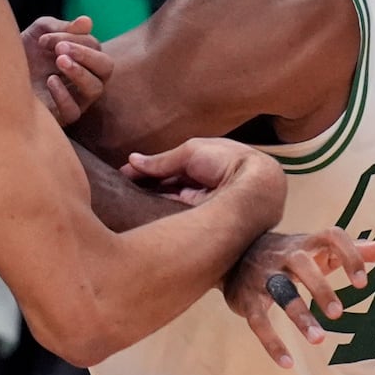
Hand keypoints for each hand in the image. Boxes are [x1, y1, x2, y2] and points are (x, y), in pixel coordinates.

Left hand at [23, 14, 110, 126]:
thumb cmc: (24, 52)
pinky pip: (73, 111)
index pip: (95, 47)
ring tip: (59, 61)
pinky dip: (64, 95)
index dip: (75, 38)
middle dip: (86, 55)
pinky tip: (49, 81)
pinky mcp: (61, 116)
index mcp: (83, 58)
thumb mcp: (41, 32)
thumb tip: (87, 21)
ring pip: (95, 88)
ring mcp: (75, 98)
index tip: (45, 39)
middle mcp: (84, 78)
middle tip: (60, 49)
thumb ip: (62, 27)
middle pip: (106, 67)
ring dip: (80, 72)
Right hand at [124, 136, 286, 218]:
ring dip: (149, 199)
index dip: (146, 171)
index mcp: (205, 165)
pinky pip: (174, 216)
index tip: (123, 175)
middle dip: (145, 187)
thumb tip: (132, 161)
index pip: (168, 169)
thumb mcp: (191, 152)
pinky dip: (157, 211)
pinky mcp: (201, 223)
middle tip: (120, 188)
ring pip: (169, 202)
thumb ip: (162, 160)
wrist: (254, 186)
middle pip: (167, 187)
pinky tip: (137, 211)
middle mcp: (202, 187)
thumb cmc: (230, 161)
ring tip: (124, 199)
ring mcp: (201, 206)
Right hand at [225, 228, 374, 367]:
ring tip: (319, 340)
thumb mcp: (322, 250)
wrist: (235, 254)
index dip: (349, 256)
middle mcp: (285, 255)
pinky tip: (288, 363)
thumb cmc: (292, 254)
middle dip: (320, 288)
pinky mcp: (247, 300)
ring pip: (280, 292)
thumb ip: (359, 250)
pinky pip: (258, 321)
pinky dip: (272, 343)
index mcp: (308, 243)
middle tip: (339, 314)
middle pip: (303, 265)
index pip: (332, 238)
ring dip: (299, 315)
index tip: (363, 282)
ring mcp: (264, 276)